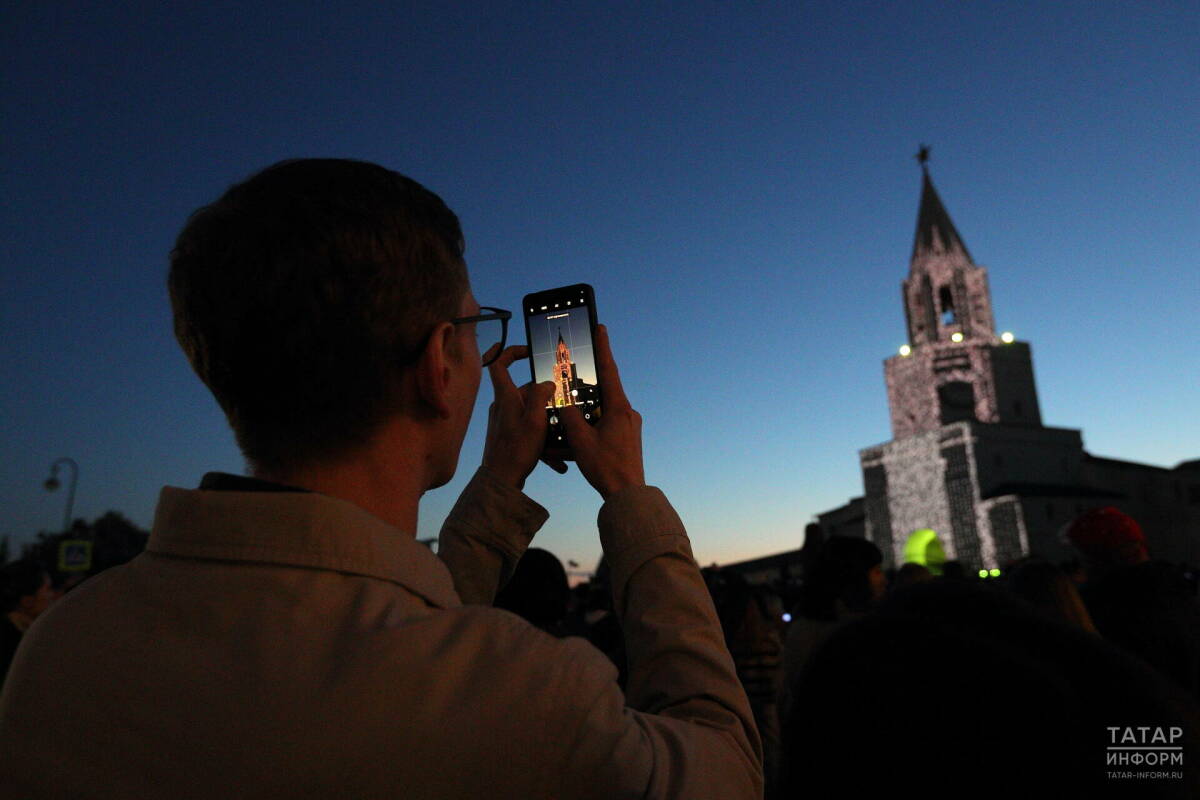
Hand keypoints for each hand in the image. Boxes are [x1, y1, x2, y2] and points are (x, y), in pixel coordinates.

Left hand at [481, 345, 558, 489]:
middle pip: (523, 390)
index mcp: (505, 397)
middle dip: (544, 397)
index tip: (528, 351)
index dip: (510, 352)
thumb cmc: (517, 450)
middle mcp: (501, 406)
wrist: (501, 481)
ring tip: (563, 437)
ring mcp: (503, 421)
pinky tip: (558, 461)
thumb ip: (540, 396)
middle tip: (562, 402)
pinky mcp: (506, 435)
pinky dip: (541, 440)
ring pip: (528, 412)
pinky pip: (527, 430)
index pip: (498, 364)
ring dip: (546, 423)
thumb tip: (546, 383)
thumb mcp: (534, 420)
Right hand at [558, 325, 644, 499]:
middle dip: (585, 387)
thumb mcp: (580, 440)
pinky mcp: (627, 437)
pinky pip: (605, 424)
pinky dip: (590, 427)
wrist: (627, 495)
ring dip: (585, 413)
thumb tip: (562, 398)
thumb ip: (569, 415)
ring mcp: (629, 425)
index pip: (609, 370)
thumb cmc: (605, 467)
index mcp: (618, 408)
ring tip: (571, 424)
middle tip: (571, 378)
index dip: (603, 347)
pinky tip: (577, 440)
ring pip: (602, 410)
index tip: (600, 327)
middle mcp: (627, 412)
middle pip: (602, 390)